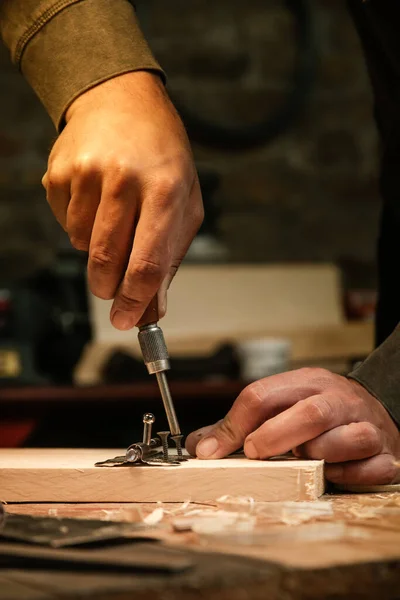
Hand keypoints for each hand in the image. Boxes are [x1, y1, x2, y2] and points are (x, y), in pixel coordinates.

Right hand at [42, 72, 202, 328]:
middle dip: (109, 287)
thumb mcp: (184, 200)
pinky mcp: (60, 173)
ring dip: (96, 249)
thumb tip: (154, 307)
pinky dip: (80, 226)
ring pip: (82, 245)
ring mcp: (87, 173)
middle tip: (113, 291)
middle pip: (107, 260)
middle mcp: (124, 178)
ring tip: (114, 217)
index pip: (147, 261)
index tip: (129, 320)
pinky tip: (96, 199)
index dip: (136, 300)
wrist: (120, 99)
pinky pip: (65, 224)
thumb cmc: (161, 154)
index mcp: (166, 188)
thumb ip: (170, 257)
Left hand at [186, 368, 399, 484]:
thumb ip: (241, 425)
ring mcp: (366, 426)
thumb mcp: (283, 404)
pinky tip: (333, 474)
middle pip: (309, 413)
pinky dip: (349, 475)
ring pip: (348, 439)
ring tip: (304, 460)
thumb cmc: (321, 410)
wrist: (375, 410)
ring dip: (319, 456)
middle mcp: (339, 400)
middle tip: (254, 453)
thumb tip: (200, 445)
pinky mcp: (386, 454)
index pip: (264, 395)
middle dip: (276, 436)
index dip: (235, 424)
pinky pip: (370, 468)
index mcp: (307, 383)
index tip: (214, 450)